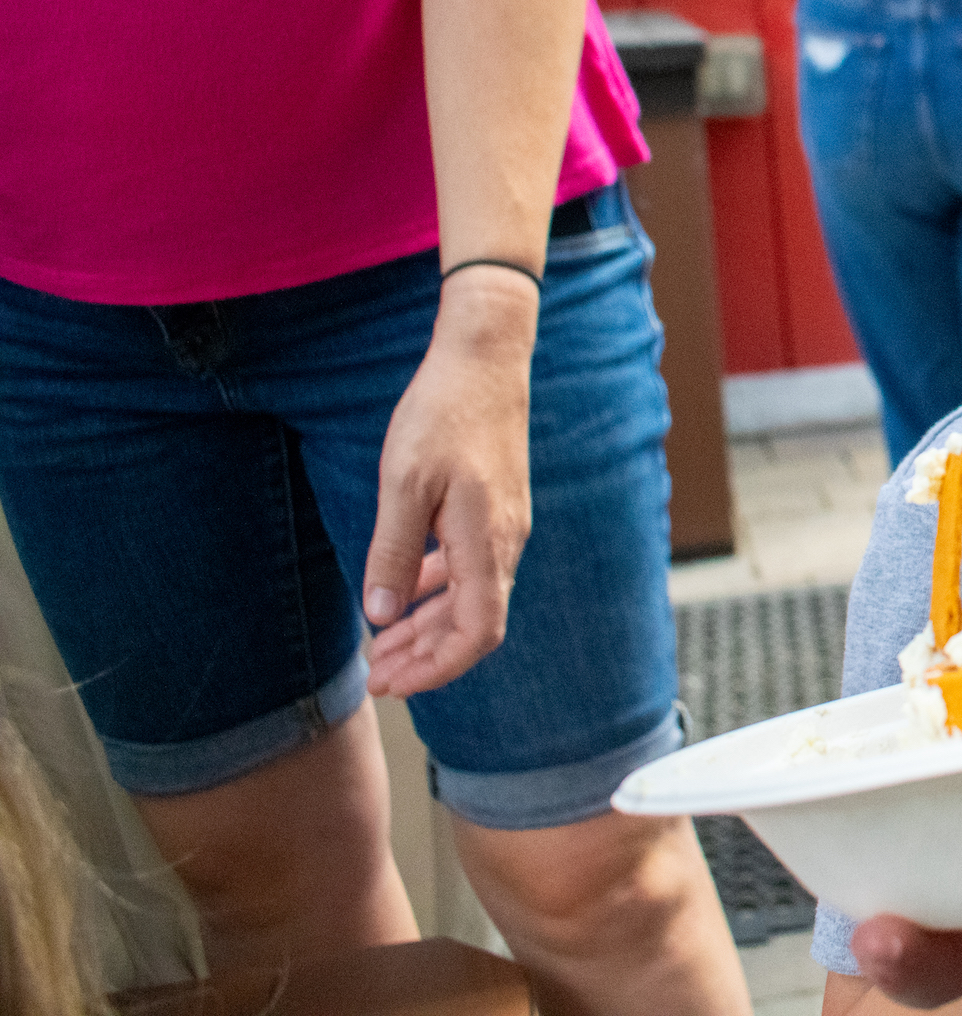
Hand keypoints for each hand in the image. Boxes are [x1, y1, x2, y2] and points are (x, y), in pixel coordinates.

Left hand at [362, 266, 540, 696]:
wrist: (484, 359)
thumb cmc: (443, 414)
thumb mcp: (404, 482)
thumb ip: (393, 551)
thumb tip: (381, 614)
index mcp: (486, 542)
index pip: (476, 633)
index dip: (438, 669)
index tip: (395, 684)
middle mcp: (503, 542)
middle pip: (473, 625)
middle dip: (425, 659)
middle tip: (376, 678)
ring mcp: (502, 527)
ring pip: (469, 599)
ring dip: (427, 629)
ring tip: (382, 648)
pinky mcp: (493, 511)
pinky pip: (468, 569)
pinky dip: (435, 593)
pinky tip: (402, 594)